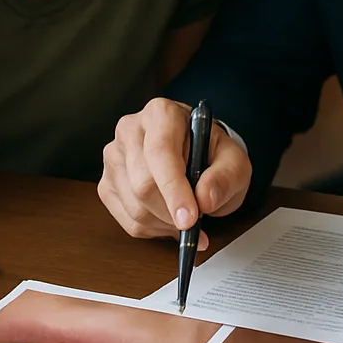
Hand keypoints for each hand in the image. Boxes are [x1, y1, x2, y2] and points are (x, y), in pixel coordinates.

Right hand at [99, 98, 251, 246]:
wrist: (198, 155)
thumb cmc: (212, 154)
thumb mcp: (234, 161)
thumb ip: (226, 177)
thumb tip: (205, 199)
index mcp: (161, 113)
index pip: (160, 152)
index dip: (173, 189)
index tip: (189, 218)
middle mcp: (130, 130)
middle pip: (142, 184)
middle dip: (172, 211)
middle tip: (196, 219)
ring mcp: (114, 157)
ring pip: (134, 206)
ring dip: (165, 223)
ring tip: (186, 217)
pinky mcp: (107, 184)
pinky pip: (128, 220)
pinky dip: (154, 230)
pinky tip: (169, 219)